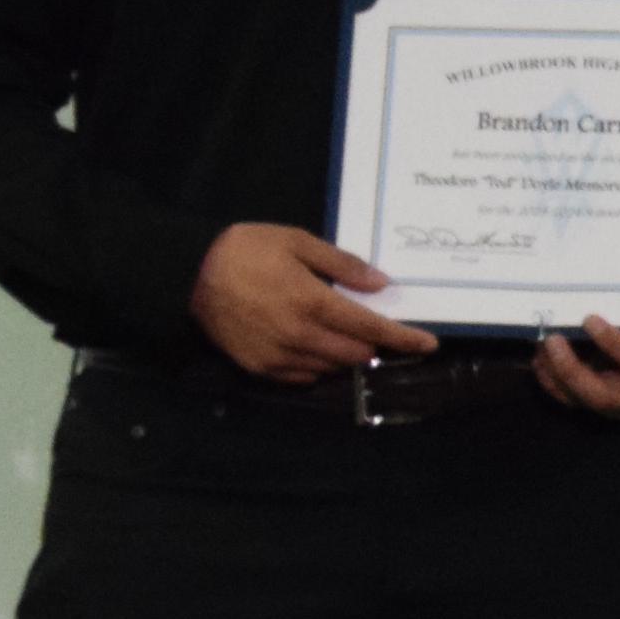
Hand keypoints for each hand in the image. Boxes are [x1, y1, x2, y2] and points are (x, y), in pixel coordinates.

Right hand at [189, 222, 439, 381]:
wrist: (190, 274)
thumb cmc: (247, 250)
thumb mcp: (297, 242)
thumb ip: (342, 265)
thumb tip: (381, 285)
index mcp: (313, 303)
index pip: (370, 329)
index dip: (403, 338)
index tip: (429, 344)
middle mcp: (301, 337)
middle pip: (356, 355)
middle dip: (376, 346)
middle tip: (382, 332)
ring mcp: (280, 358)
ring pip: (332, 369)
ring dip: (348, 357)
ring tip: (348, 337)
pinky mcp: (262, 369)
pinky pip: (304, 377)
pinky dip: (319, 366)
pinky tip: (317, 347)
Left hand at [534, 316, 619, 419]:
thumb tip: (597, 296)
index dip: (612, 342)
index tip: (590, 318)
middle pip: (600, 395)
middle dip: (571, 369)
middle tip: (552, 339)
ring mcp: (612, 407)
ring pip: (578, 398)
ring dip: (554, 372)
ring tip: (541, 345)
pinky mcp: (593, 405)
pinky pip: (566, 398)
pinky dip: (549, 378)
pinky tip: (539, 358)